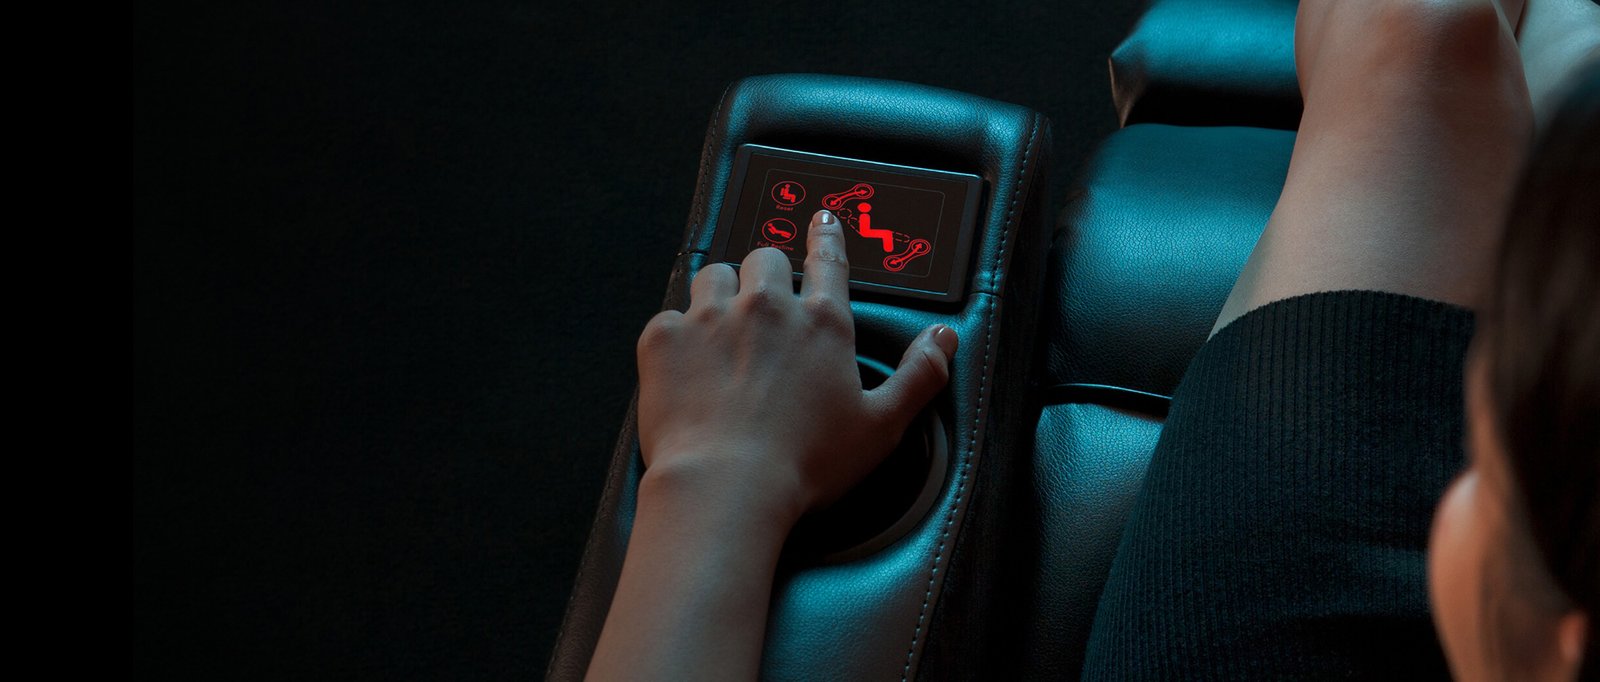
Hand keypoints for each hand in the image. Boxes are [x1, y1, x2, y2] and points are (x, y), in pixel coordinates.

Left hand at [635, 209, 958, 522]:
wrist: (724, 488)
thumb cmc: (804, 465)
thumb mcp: (882, 426)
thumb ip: (919, 376)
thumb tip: (944, 340)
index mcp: (822, 324)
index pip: (828, 260)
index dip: (826, 238)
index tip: (821, 221)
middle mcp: (766, 307)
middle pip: (764, 258)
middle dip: (765, 276)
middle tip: (763, 312)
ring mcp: (710, 317)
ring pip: (712, 275)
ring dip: (719, 295)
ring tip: (721, 332)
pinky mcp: (663, 339)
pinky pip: (668, 317)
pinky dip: (676, 338)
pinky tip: (685, 369)